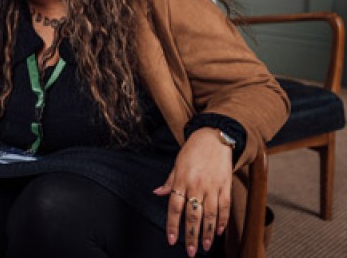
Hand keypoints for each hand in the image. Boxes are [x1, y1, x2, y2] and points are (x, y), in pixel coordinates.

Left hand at [153, 128, 232, 256]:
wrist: (213, 137)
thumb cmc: (192, 151)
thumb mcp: (177, 164)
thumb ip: (169, 182)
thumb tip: (157, 193)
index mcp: (181, 180)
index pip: (175, 208)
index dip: (173, 226)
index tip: (172, 240)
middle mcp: (196, 185)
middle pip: (193, 215)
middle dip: (192, 235)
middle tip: (191, 252)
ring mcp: (212, 186)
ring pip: (210, 215)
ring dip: (208, 233)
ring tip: (206, 246)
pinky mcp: (225, 186)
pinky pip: (224, 207)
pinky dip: (222, 221)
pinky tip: (218, 231)